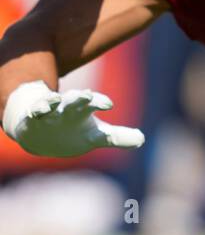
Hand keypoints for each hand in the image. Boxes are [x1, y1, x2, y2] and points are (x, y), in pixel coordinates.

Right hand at [2, 81, 144, 157]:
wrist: (37, 132)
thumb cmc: (71, 130)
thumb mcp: (94, 135)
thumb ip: (116, 137)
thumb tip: (142, 139)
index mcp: (82, 111)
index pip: (93, 103)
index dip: (99, 101)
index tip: (108, 104)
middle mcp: (66, 109)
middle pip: (73, 101)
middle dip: (80, 97)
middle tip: (86, 95)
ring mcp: (48, 113)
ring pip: (51, 105)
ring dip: (53, 102)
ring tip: (55, 99)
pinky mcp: (32, 119)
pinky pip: (33, 114)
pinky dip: (35, 112)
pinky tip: (37, 111)